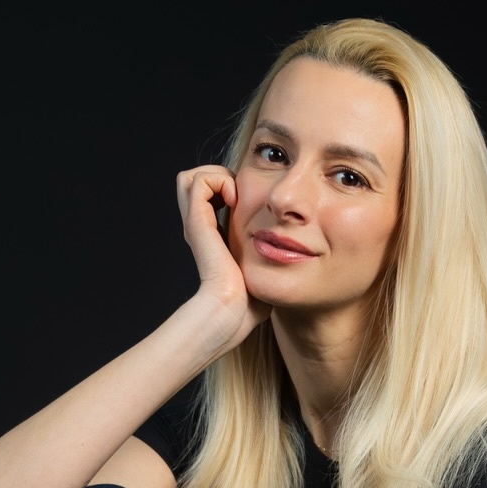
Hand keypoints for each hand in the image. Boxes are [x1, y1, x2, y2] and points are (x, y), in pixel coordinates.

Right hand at [176, 165, 270, 355]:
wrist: (231, 311)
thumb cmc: (250, 301)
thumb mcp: (265, 270)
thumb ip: (273, 256)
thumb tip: (294, 251)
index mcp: (213, 236)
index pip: (211, 197)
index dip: (231, 189)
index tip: (252, 205)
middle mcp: (201, 227)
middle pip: (196, 183)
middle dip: (219, 178)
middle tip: (240, 195)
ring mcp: (196, 224)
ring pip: (192, 177)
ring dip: (216, 176)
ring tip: (236, 195)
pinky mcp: (196, 223)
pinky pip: (198, 181)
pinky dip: (217, 180)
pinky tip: (234, 198)